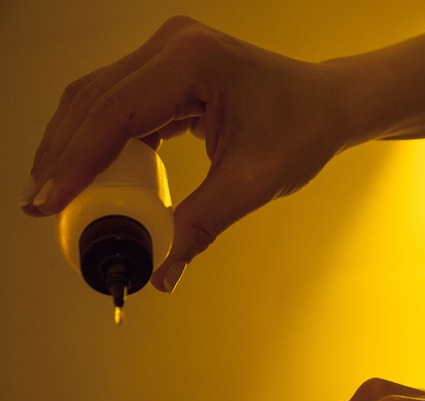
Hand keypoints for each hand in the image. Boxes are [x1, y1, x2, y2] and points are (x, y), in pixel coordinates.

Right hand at [19, 16, 362, 290]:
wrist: (329, 104)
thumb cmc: (302, 133)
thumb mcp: (252, 183)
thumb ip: (200, 226)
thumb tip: (161, 274)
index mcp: (193, 62)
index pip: (114, 112)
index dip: (74, 161)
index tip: (46, 203)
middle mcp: (173, 45)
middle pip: (93, 100)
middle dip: (62, 156)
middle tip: (39, 208)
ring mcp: (168, 52)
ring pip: (98, 99)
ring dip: (74, 147)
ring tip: (54, 196)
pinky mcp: (169, 67)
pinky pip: (121, 102)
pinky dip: (102, 140)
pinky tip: (89, 176)